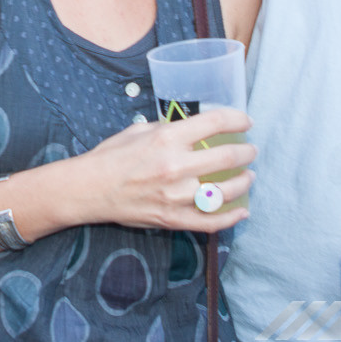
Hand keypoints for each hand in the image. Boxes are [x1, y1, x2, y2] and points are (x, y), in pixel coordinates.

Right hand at [78, 107, 255, 232]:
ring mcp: (176, 196)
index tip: (246, 122)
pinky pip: (210, 222)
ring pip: (225, 191)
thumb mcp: (139, 130)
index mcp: (167, 139)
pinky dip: (231, 217)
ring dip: (243, 182)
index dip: (236, 119)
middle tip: (250, 151)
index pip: (214, 123)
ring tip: (249, 177)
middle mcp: (176, 166)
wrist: (90, 189)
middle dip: (245, 152)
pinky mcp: (173, 219)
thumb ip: (169, 130)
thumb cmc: (111, 156)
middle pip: (227, 157)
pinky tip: (242, 210)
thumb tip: (192, 130)